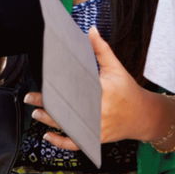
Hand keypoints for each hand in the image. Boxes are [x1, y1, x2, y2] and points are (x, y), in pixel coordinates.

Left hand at [30, 28, 164, 148]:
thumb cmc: (128, 91)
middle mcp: (100, 111)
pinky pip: (76, 143)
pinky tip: (47, 136)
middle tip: (30, 97)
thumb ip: (101, 49)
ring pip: (69, 127)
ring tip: (36, 112)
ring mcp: (98, 127)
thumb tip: (91, 30)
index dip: (58, 86)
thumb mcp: (116, 68)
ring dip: (49, 120)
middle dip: (47, 103)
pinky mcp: (96, 138)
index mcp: (103, 91)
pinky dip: (61, 142)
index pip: (76, 88)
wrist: (144, 116)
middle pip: (69, 108)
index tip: (44, 81)